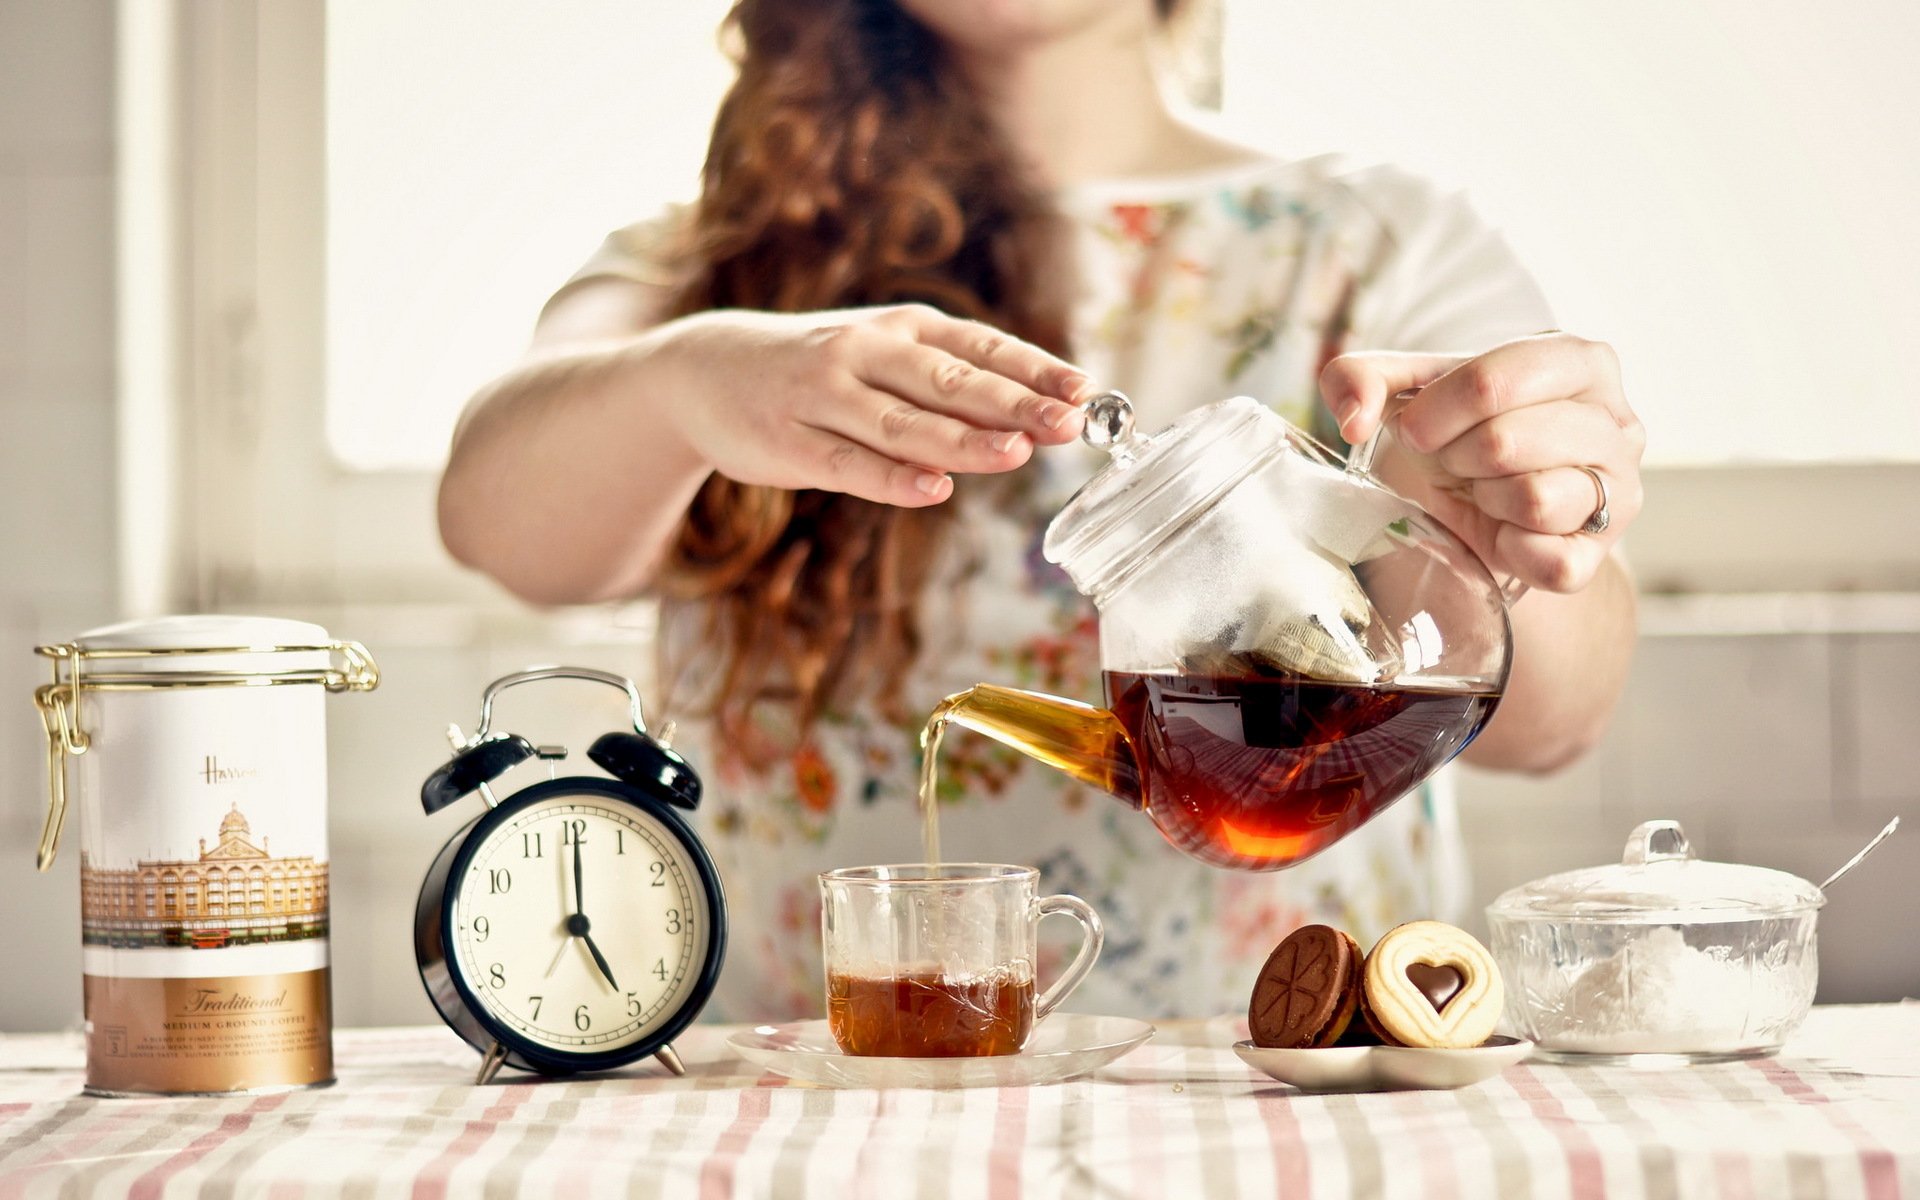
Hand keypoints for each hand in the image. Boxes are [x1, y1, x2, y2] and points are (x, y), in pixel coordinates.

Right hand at [649, 304, 1089, 507]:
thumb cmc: (819, 370)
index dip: (1035, 369)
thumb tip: (1034, 418)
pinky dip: (893, 478)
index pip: (980, 346)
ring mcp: (825, 397)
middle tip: (1068, 424)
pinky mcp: (791, 442)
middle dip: (1014, 403)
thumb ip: (948, 384)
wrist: (704, 370)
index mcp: (901, 328)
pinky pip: (849, 464)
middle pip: (950, 381)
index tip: (1085, 391)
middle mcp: (865, 353)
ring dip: (963, 440)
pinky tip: (934, 489)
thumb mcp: (884, 356)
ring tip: (1016, 454)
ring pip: (904, 422)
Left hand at [1320, 333, 1644, 592]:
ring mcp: (1621, 491)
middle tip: (1457, 461)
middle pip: (1506, 442)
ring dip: (1487, 498)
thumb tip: (1354, 419)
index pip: (1494, 381)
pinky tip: (1503, 533)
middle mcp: (1618, 423)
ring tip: (1486, 491)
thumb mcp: (1403, 393)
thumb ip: (1359, 378)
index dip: (1434, 412)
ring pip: (1535, 499)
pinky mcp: (1600, 555)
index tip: (1415, 429)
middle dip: (1457, 457)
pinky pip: (1550, 560)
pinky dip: (1509, 550)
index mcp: (1579, 361)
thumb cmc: (1452, 437)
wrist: (1478, 512)